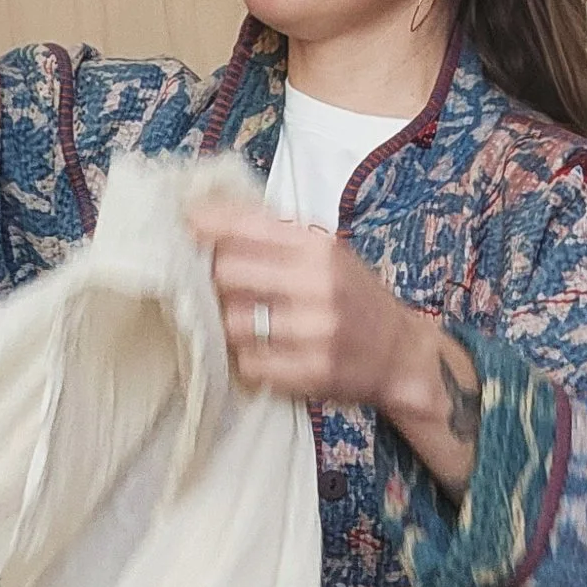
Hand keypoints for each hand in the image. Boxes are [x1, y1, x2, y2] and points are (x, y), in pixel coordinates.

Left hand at [191, 193, 480, 489]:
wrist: (402, 354)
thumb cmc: (353, 299)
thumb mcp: (326, 254)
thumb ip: (275, 236)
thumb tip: (205, 213)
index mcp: (318, 247)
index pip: (245, 226)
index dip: (205, 224)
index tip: (183, 225)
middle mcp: (319, 284)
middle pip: (227, 272)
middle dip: (211, 280)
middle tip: (213, 288)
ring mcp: (317, 330)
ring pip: (233, 323)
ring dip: (226, 325)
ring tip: (240, 326)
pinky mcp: (314, 372)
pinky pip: (250, 364)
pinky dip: (245, 360)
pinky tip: (258, 354)